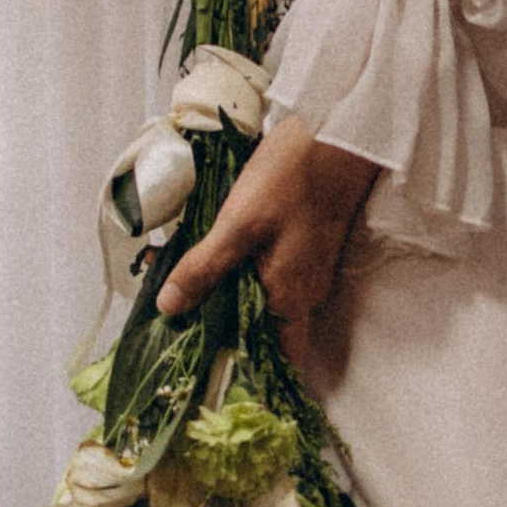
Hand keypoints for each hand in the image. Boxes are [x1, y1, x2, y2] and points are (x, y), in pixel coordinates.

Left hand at [156, 113, 380, 375]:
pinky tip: (215, 255)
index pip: (277, 361)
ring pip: (266, 301)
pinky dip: (243, 274)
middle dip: (224, 329)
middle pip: (265, 331)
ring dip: (230, 298)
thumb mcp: (238, 223)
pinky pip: (272, 277)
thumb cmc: (290, 177)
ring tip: (182, 285)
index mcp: (290, 298)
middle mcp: (306, 293)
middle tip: (175, 321)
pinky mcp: (308, 246)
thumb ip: (204, 268)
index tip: (205, 373)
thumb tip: (169, 310)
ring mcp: (310, 269)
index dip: (247, 373)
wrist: (338, 132)